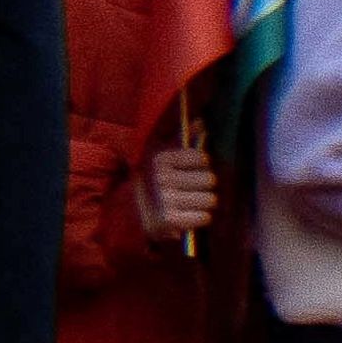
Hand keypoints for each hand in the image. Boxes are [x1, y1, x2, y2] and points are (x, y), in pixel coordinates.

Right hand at [131, 126, 219, 241]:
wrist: (131, 212)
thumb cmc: (156, 181)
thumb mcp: (164, 156)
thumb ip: (184, 138)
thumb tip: (201, 122)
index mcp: (161, 159)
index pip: (203, 159)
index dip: (203, 165)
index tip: (194, 169)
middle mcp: (162, 178)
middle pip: (210, 180)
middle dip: (205, 186)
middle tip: (194, 189)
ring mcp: (165, 199)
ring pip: (210, 199)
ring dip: (205, 202)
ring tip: (193, 202)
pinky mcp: (169, 220)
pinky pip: (204, 217)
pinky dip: (201, 217)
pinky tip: (191, 215)